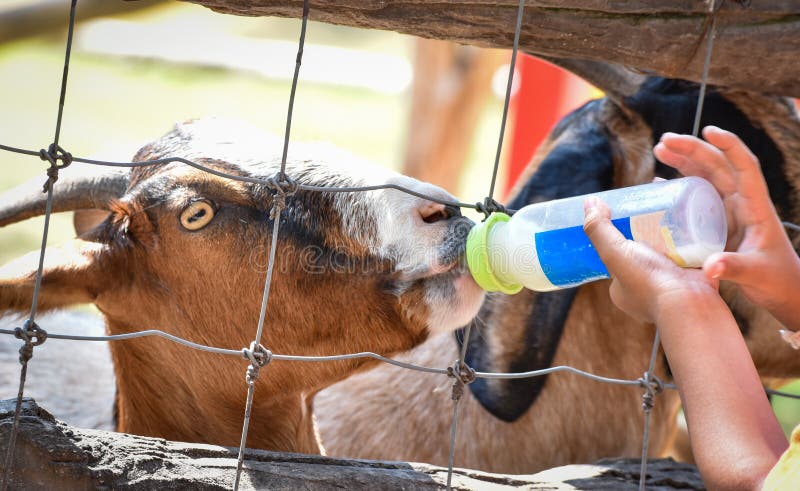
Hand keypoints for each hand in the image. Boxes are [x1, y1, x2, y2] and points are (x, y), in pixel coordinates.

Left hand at [583, 197, 718, 323]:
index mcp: (624, 290)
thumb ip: (598, 229)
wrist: (690, 303)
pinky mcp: (695, 277)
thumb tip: (588, 202)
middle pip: (643, 252)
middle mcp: (647, 289)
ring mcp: (672, 285)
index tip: (626, 216)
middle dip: (647, 231)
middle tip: (651, 206)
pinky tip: (691, 217)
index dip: (620, 237)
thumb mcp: (614, 252)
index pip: (618, 258)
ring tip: (670, 205)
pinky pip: (690, 252)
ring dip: (670, 231)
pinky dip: (690, 237)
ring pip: (667, 251)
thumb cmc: (648, 281)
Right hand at [653, 126, 799, 324]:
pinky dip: (679, 186)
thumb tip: (709, 267)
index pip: (744, 166)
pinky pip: (696, 197)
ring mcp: (728, 210)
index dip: (729, 146)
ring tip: (659, 149)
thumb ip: (732, 268)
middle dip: (692, 149)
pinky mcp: (717, 221)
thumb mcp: (755, 273)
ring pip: (705, 176)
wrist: (780, 290)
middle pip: (717, 165)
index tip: (708, 131)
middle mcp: (742, 202)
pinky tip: (659, 183)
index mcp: (756, 206)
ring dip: (683, 161)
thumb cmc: (775, 278)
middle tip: (664, 141)